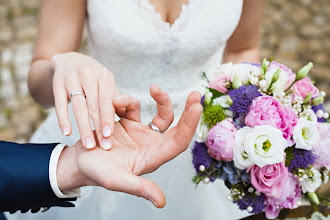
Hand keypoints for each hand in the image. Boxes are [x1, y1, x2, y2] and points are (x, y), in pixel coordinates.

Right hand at [50, 52, 118, 149]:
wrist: (68, 61)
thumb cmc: (93, 78)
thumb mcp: (106, 83)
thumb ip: (114, 99)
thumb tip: (124, 116)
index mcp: (105, 75)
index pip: (107, 100)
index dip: (108, 118)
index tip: (109, 136)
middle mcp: (88, 74)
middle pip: (94, 105)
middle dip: (98, 127)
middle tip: (102, 146)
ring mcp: (72, 78)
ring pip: (78, 106)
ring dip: (83, 127)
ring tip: (87, 145)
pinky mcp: (57, 82)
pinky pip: (60, 103)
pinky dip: (63, 119)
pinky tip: (66, 132)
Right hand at [56, 87, 201, 207]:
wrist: (80, 162)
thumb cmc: (97, 174)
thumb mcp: (117, 180)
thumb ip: (139, 188)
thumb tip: (161, 202)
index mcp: (153, 157)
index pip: (178, 142)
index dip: (189, 126)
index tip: (197, 107)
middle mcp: (151, 144)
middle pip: (176, 126)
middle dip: (187, 110)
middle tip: (195, 94)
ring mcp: (141, 132)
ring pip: (160, 113)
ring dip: (160, 99)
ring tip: (152, 88)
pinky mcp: (128, 123)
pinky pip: (135, 107)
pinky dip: (128, 101)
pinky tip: (117, 101)